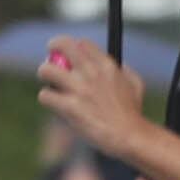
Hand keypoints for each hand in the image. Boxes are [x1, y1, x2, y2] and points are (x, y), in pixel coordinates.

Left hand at [35, 39, 149, 155]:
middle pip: (62, 46)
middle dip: (53, 47)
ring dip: (45, 75)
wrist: (128, 136)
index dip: (73, 47)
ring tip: (50, 84)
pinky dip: (46, 99)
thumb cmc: (131, 113)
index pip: (82, 43)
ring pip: (46, 70)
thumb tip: (112, 62)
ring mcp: (79, 89)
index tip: (70, 55)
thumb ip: (122, 69)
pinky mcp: (69, 107)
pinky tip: (53, 103)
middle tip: (50, 59)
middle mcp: (91, 72)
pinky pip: (45, 96)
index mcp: (107, 65)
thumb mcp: (134, 84)